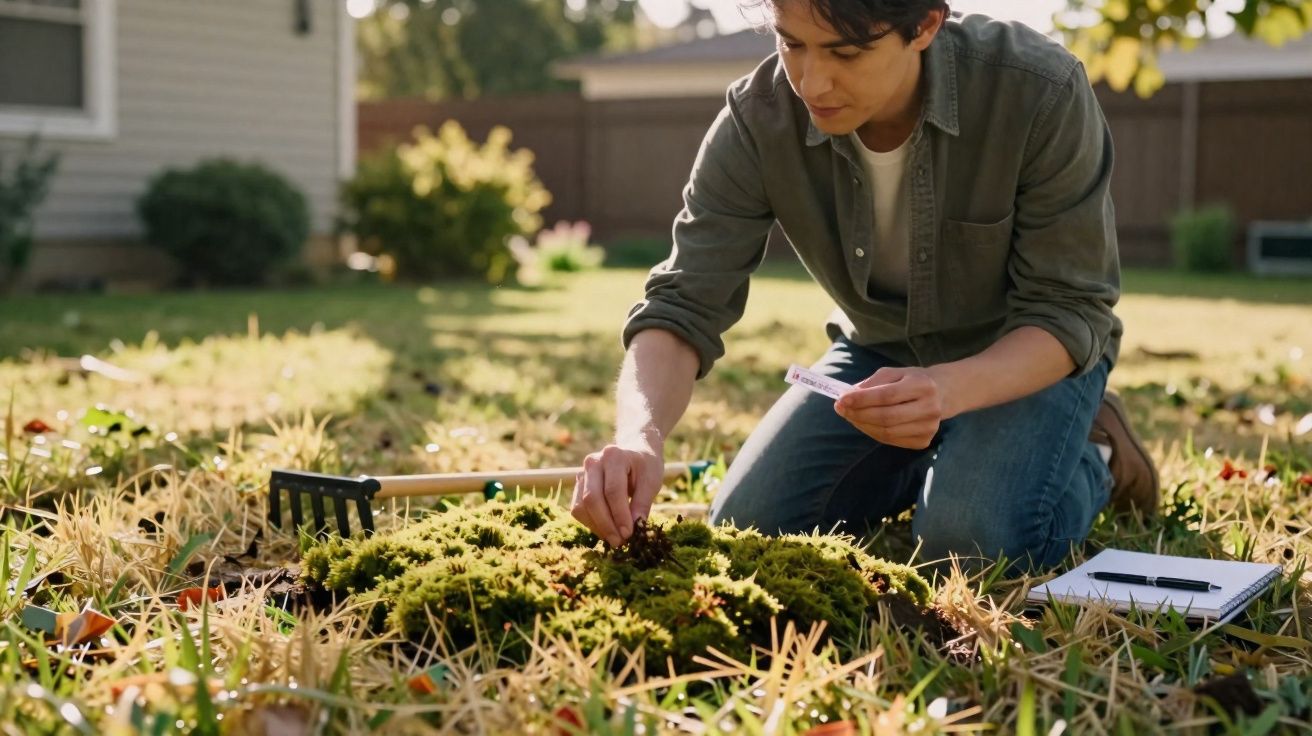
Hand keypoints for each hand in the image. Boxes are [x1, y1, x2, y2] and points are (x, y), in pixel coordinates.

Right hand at [570, 441, 665, 546]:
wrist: (633, 452)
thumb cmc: (645, 467)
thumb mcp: (651, 481)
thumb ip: (643, 503)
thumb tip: (635, 528)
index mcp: (613, 456)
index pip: (613, 491)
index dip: (620, 515)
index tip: (629, 534)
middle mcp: (593, 462)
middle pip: (592, 499)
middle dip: (606, 524)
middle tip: (620, 542)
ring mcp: (582, 473)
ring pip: (580, 506)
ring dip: (597, 527)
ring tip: (615, 539)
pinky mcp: (578, 486)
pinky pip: (577, 509)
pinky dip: (591, 524)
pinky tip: (607, 530)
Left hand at [834, 366, 949, 449]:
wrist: (943, 394)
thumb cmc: (912, 380)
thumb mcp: (895, 372)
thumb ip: (873, 383)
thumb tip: (850, 396)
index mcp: (923, 385)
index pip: (887, 395)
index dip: (862, 399)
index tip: (841, 399)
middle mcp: (930, 408)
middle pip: (886, 417)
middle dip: (858, 414)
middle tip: (840, 409)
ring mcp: (929, 427)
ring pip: (886, 432)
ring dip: (862, 425)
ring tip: (850, 415)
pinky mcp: (924, 441)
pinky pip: (891, 440)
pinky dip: (873, 432)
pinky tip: (864, 423)